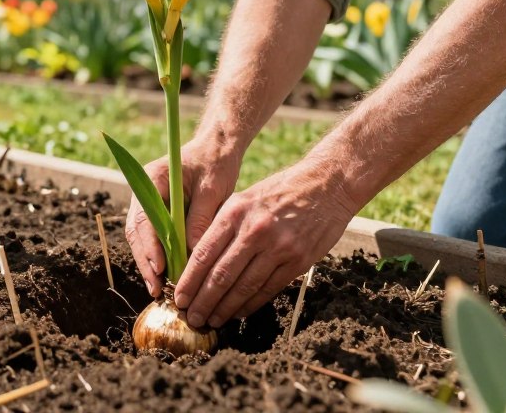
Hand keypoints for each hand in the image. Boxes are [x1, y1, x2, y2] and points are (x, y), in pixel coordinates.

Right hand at [125, 138, 241, 296]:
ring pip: (142, 239)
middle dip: (146, 262)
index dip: (150, 245)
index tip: (160, 267)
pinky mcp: (159, 213)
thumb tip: (193, 255)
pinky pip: (154, 238)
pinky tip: (166, 278)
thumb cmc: (215, 163)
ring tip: (159, 290)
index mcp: (152, 178)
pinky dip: (159, 257)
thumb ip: (200, 219)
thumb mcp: (212, 190)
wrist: (217, 149)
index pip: (145, 217)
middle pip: (138, 232)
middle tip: (156, 288)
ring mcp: (149, 203)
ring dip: (150, 264)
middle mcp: (144, 191)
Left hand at [172, 161, 355, 327]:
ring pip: (244, 287)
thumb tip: (197, 260)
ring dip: (225, 308)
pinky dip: (250, 304)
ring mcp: (278, 247)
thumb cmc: (280, 190)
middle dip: (202, 301)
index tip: (178, 297)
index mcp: (235, 212)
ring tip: (212, 320)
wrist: (327, 184)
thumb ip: (223, 225)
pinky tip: (238, 313)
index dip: (189, 280)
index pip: (204, 253)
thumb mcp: (245, 198)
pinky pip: (269, 289)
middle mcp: (254, 230)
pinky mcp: (298, 260)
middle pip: (221, 275)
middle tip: (191, 317)